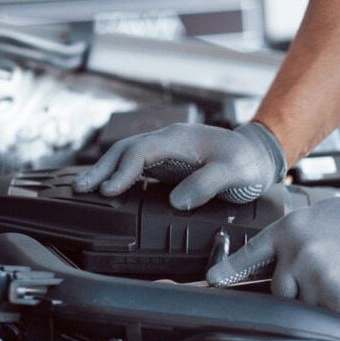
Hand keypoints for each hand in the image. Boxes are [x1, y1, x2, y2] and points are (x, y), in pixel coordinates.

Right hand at [72, 122, 286, 209]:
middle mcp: (168, 141)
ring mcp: (166, 151)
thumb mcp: (234, 172)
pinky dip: (118, 174)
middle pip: (125, 150)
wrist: (258, 155)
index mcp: (180, 139)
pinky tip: (108, 187)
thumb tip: (177, 201)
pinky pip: (136, 165)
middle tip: (80, 189)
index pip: (141, 152)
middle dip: (101, 169)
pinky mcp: (167, 163)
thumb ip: (207, 184)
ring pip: (127, 156)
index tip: (108, 190)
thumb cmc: (248, 163)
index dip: (123, 171)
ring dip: (105, 171)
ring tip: (83, 188)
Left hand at [206, 189, 339, 318]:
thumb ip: (293, 239)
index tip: (212, 282)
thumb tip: (275, 260)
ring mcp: (315, 278)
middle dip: (297, 289)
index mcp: (290, 229)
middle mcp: (297, 253)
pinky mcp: (337, 300)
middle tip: (328, 272)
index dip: (227, 271)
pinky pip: (330, 317)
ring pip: (305, 306)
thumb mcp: (320, 218)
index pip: (249, 255)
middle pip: (278, 290)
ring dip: (322, 300)